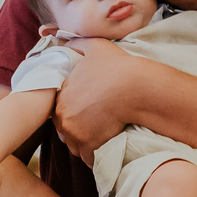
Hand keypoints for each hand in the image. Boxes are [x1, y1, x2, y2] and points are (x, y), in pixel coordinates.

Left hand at [53, 39, 145, 158]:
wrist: (136, 88)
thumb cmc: (117, 66)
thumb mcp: (95, 47)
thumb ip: (75, 43)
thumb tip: (61, 39)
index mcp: (61, 95)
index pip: (60, 108)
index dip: (73, 109)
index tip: (86, 108)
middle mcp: (63, 116)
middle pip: (66, 128)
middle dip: (77, 127)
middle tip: (94, 122)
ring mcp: (75, 133)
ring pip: (75, 144)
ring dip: (85, 142)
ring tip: (101, 135)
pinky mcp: (90, 146)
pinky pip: (89, 157)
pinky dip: (96, 154)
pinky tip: (106, 145)